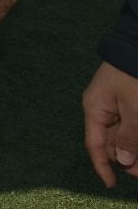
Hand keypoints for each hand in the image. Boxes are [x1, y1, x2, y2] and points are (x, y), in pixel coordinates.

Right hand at [84, 60, 137, 186]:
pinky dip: (136, 135)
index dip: (102, 166)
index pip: (95, 144)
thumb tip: (123, 161)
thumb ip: (130, 136)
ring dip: (134, 147)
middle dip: (127, 158)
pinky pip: (130, 124)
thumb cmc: (133, 75)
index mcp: (95, 109)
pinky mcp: (128, 101)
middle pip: (111, 142)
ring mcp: (115, 104)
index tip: (111, 184)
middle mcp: (102, 109)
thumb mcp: (134, 107)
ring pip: (124, 134)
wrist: (137, 45)